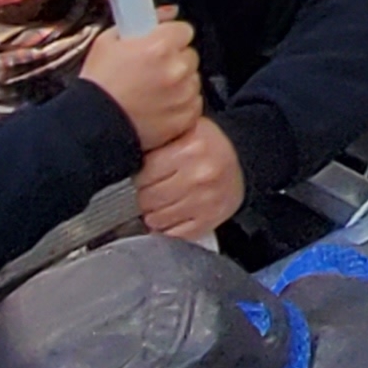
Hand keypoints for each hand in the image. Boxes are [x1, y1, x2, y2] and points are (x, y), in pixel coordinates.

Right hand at [79, 13, 204, 152]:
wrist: (90, 125)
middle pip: (189, 55)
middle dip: (174, 60)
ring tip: (151, 92)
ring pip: (192, 80)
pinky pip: (193, 104)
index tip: (160, 46)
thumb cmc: (97, 85)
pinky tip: (158, 107)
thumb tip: (169, 12)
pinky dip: (180, 105)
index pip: (184, 30)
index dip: (170, 38)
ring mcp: (183, 94)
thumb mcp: (108, 42)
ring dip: (178, 83)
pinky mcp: (185, 116)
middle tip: (151, 71)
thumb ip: (141, 20)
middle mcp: (176, 68)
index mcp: (160, 46)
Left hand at [132, 118, 245, 241]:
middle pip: (147, 199)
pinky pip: (175, 235)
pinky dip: (169, 229)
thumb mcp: (185, 132)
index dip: (140, 176)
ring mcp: (207, 200)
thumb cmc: (206, 148)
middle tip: (153, 190)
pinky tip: (173, 216)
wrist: (245, 160)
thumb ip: (157, 144)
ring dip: (154, 214)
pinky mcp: (211, 220)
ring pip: (157, 219)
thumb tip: (122, 162)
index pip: (143, 174)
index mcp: (191, 148)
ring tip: (163, 203)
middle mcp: (201, 175)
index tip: (146, 175)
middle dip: (145, 197)